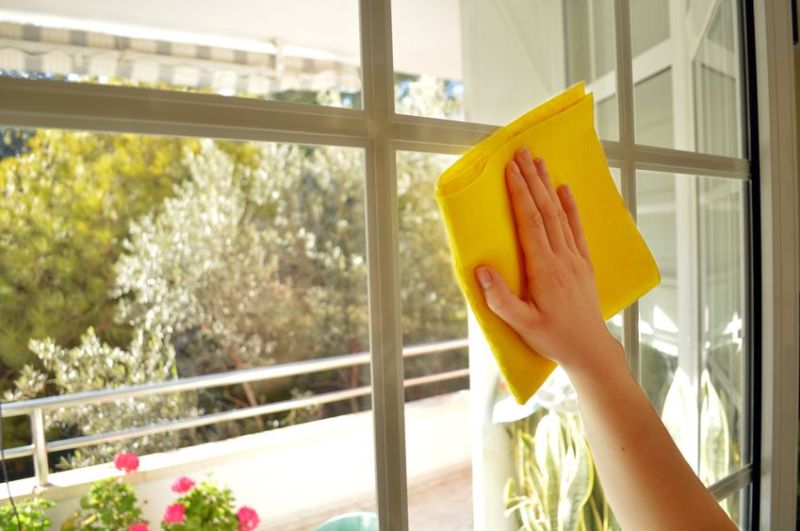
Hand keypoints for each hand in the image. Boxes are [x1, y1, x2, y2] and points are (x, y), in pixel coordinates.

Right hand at [474, 148, 622, 375]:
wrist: (590, 350)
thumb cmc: (552, 338)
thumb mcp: (522, 324)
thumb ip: (500, 299)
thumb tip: (482, 270)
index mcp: (545, 269)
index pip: (530, 223)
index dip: (520, 194)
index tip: (510, 170)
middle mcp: (562, 258)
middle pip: (545, 210)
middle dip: (532, 179)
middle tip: (521, 153)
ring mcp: (576, 259)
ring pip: (560, 214)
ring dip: (548, 186)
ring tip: (538, 162)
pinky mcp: (584, 264)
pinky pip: (577, 229)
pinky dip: (571, 207)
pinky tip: (564, 189)